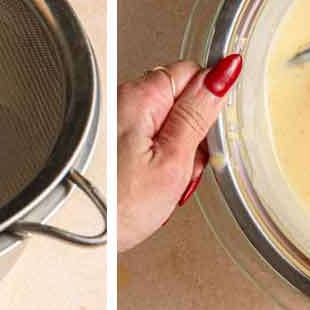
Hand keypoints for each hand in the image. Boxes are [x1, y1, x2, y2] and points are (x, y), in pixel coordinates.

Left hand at [116, 55, 241, 251]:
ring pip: (165, 125)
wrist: (87, 236)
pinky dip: (156, 163)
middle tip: (184, 169)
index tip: (207, 137)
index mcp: (139, 96)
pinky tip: (150, 186)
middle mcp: (121, 101)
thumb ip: (198, 113)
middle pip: (179, 100)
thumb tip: (222, 73)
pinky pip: (147, 143)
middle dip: (191, 135)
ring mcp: (114, 122)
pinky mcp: (111, 143)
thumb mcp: (173, 161)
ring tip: (165, 184)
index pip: (192, 73)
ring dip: (175, 153)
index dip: (207, 106)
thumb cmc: (119, 207)